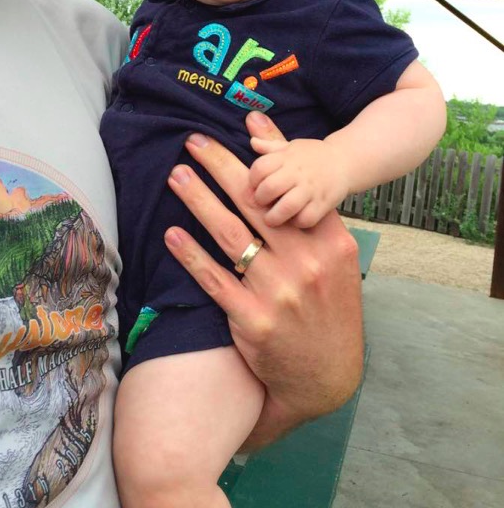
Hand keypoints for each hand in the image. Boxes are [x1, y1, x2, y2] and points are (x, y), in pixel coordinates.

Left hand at [164, 112, 363, 449]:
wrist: (328, 377)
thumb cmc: (328, 306)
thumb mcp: (334, 257)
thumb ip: (309, 210)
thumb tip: (283, 166)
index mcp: (331, 243)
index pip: (292, 188)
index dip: (258, 157)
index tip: (229, 130)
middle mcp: (307, 264)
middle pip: (257, 203)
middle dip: (221, 167)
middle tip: (192, 142)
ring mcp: (280, 293)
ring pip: (231, 235)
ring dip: (200, 200)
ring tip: (176, 176)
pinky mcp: (252, 321)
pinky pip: (215, 280)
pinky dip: (191, 255)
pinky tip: (172, 233)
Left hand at [249, 135, 351, 227]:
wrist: (344, 161)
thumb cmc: (312, 155)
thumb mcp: (291, 146)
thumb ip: (269, 145)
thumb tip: (252, 141)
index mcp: (287, 157)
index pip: (260, 168)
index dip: (252, 180)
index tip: (254, 186)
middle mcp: (298, 172)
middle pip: (270, 188)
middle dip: (260, 199)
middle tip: (262, 203)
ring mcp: (311, 189)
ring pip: (286, 206)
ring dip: (274, 216)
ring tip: (271, 219)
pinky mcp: (324, 204)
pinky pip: (306, 218)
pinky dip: (296, 223)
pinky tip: (293, 220)